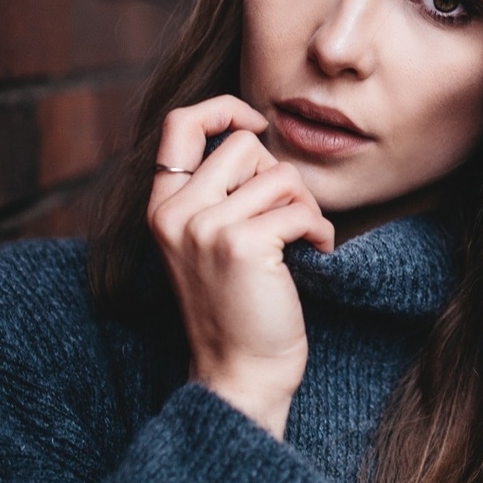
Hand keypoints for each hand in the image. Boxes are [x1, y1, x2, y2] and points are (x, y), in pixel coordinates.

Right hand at [146, 95, 334, 438]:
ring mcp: (205, 228)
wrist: (241, 374)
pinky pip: (300, 209)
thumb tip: (255, 135)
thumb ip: (218, 191)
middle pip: (244, 144)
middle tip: (287, 219)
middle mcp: (176, 213)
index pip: (180, 123)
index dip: (224, 108)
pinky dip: (320, 231)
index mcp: (162, 207)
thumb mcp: (209, 242)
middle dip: (280, 175)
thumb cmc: (238, 308)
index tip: (256, 123)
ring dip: (304, 208)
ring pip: (280, 175)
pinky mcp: (242, 245)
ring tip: (300, 243)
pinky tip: (315, 255)